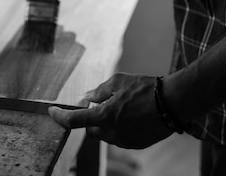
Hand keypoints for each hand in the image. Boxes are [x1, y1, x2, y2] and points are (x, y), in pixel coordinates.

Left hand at [48, 72, 173, 148]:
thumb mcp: (119, 81)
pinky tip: (131, 114)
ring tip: (122, 105)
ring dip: (106, 122)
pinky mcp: (135, 144)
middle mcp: (112, 133)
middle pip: (91, 129)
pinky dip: (119, 127)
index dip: (60, 116)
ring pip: (105, 134)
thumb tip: (86, 99)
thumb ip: (99, 91)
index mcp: (105, 116)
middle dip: (91, 118)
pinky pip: (119, 137)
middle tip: (102, 103)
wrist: (173, 103)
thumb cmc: (146, 88)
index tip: (51, 112)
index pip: (74, 121)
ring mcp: (124, 141)